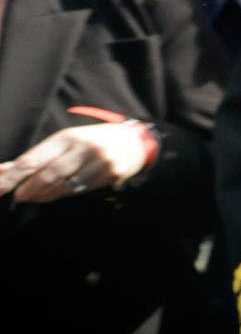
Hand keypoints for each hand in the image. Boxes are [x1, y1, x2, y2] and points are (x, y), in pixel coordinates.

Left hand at [0, 122, 157, 203]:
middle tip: (20, 196)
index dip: (13, 176)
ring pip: (65, 185)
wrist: (134, 141)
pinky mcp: (111, 173)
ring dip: (45, 195)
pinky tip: (57, 194)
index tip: (0, 188)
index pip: (33, 159)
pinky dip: (65, 193)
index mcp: (67, 137)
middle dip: (29, 189)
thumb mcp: (63, 142)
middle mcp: (83, 147)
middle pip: (48, 174)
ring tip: (36, 197)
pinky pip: (82, 189)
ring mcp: (100, 161)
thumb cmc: (90, 142)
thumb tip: (1, 171)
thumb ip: (33, 158)